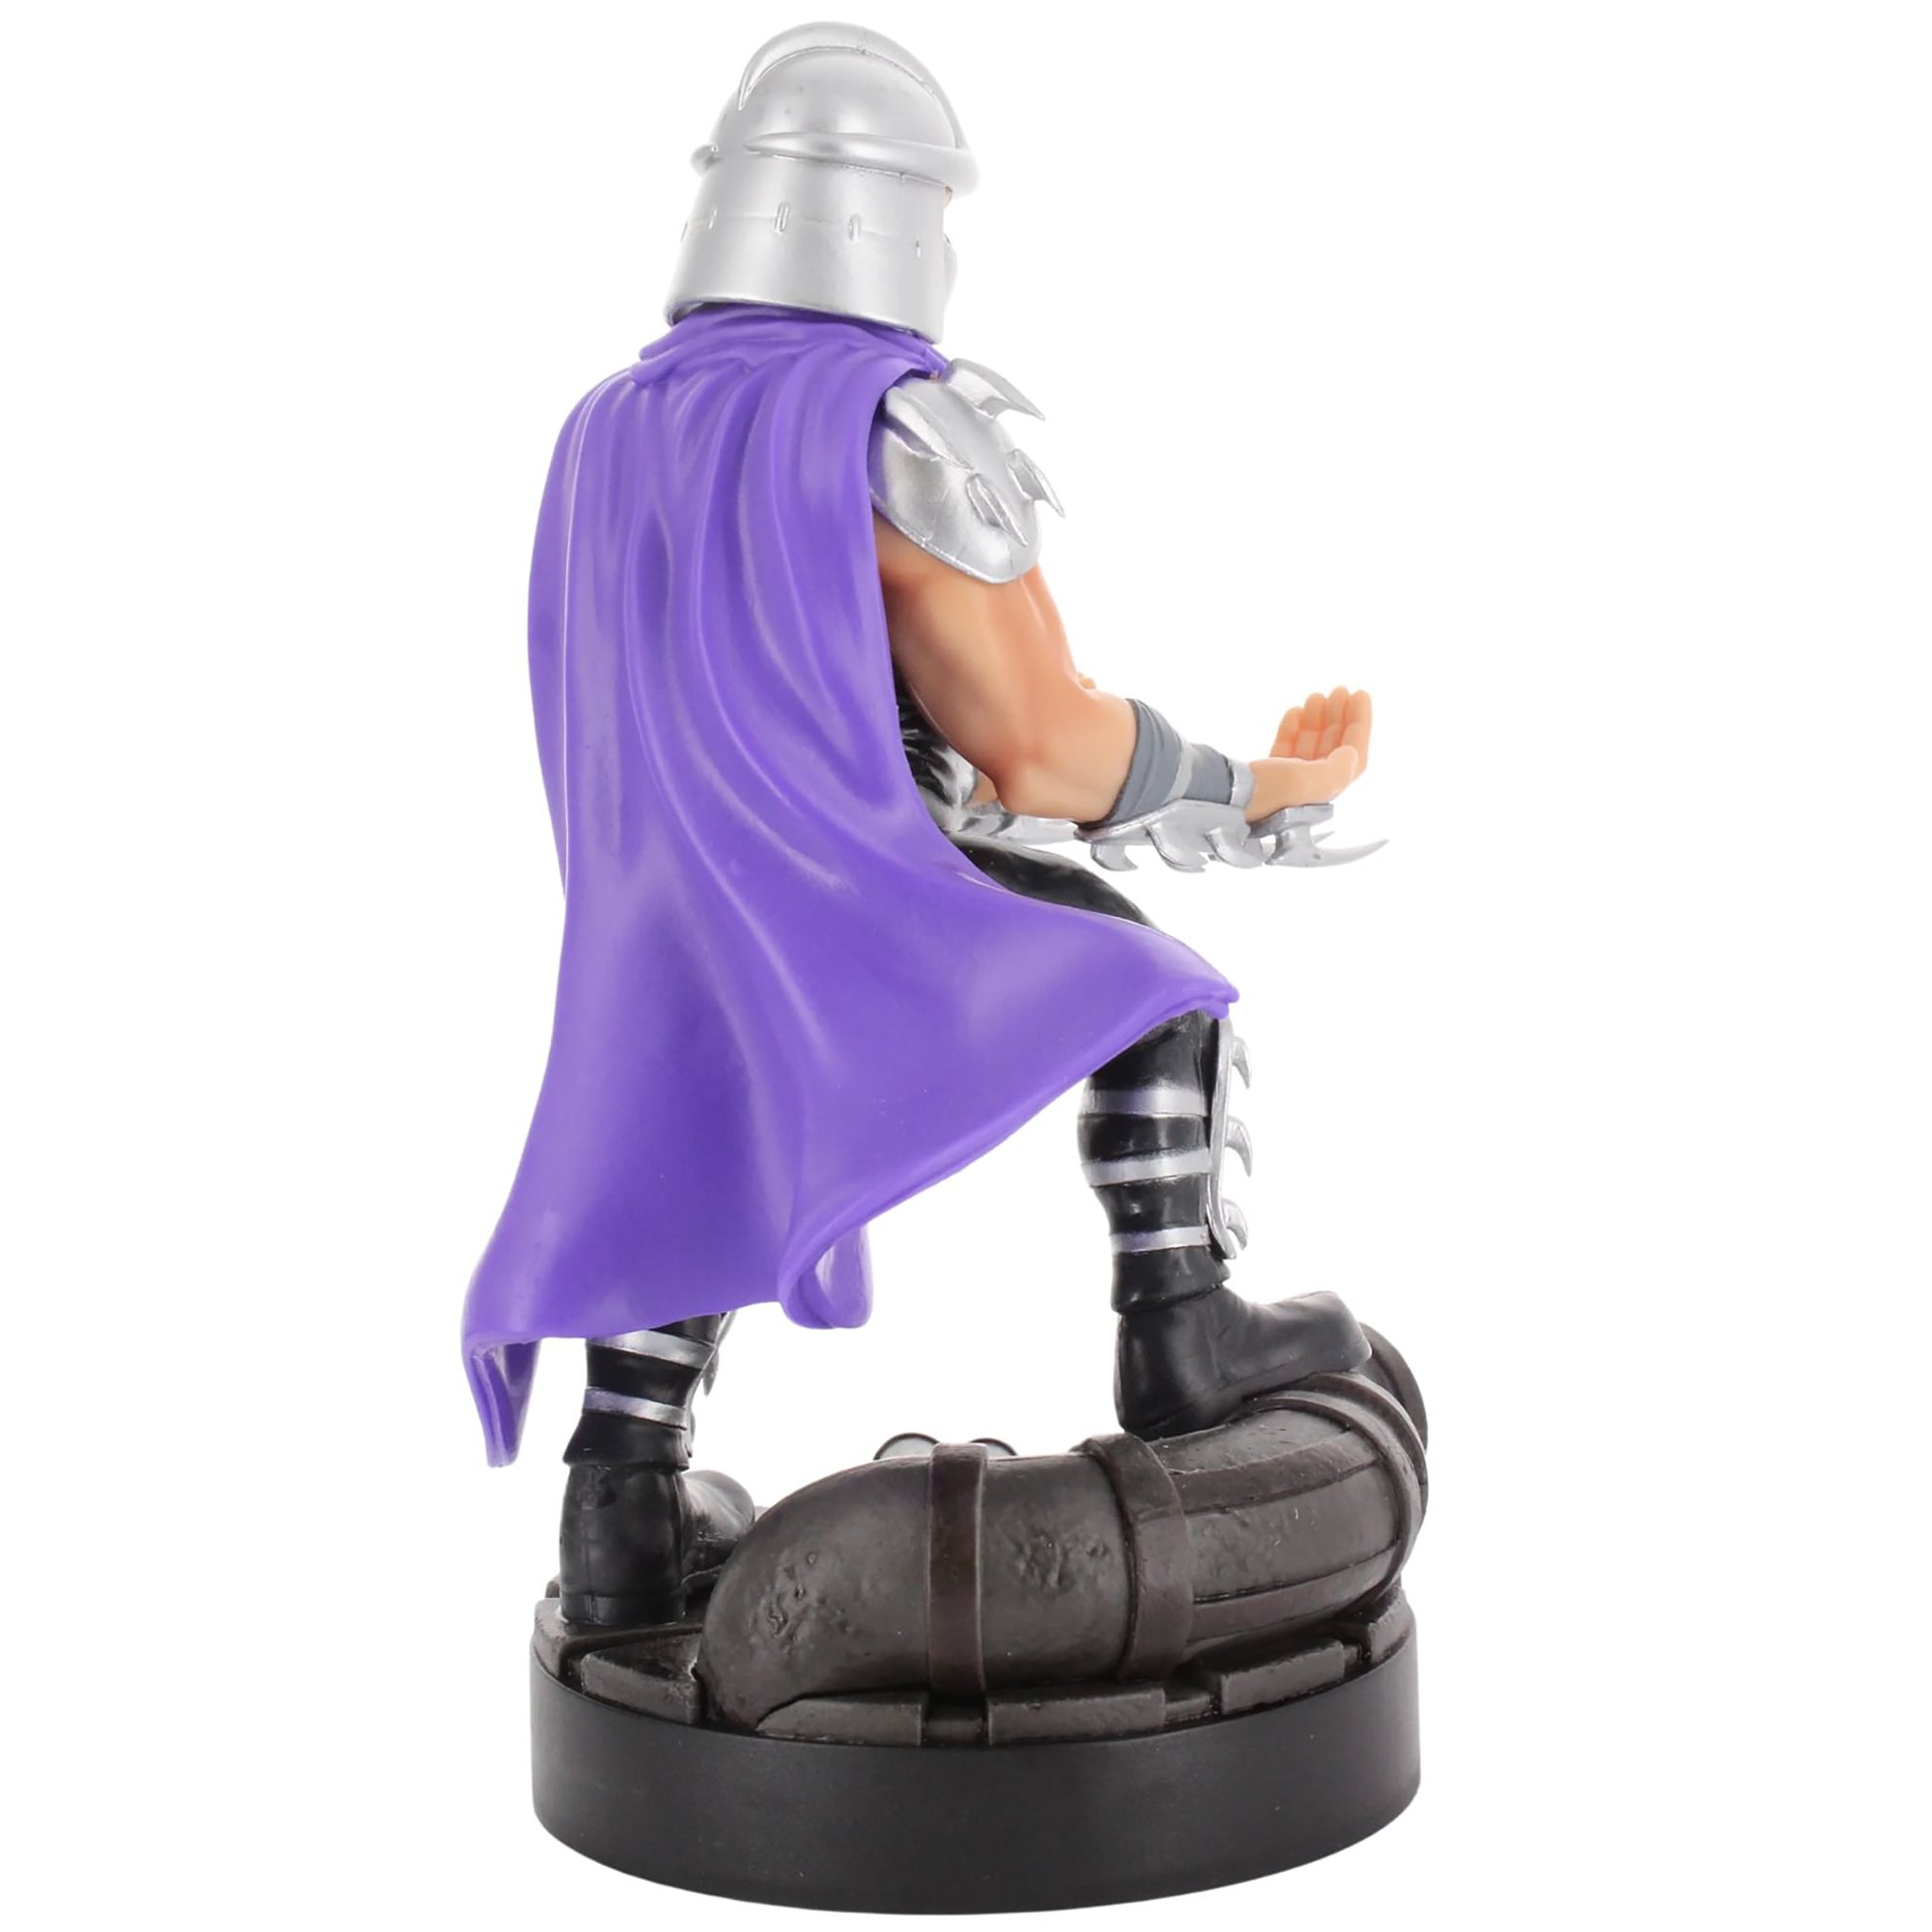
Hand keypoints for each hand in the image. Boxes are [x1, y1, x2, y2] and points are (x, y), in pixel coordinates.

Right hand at [1245, 688, 1371, 819]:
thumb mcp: (1303, 781)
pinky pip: (1287, 748)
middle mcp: (1307, 789)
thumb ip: (1334, 770)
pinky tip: (1295, 712)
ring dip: (1317, 719)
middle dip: (1339, 717)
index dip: (1360, 723)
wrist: (1218, 798)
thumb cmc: (1261, 792)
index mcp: (1322, 791)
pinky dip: (1294, 729)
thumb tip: (1352, 753)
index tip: (1359, 693)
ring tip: (1315, 696)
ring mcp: (1286, 782)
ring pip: (1311, 745)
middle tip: (1338, 690)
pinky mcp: (1266, 777)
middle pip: (1334, 747)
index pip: (1353, 754)